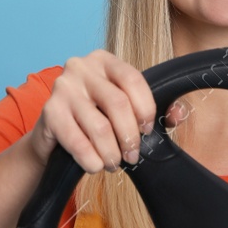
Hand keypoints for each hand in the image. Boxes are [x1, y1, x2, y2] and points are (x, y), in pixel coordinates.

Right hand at [28, 49, 186, 172]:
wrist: (52, 135)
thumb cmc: (95, 118)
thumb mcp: (123, 108)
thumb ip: (153, 109)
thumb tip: (178, 114)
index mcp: (104, 61)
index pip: (133, 79)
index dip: (145, 108)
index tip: (147, 130)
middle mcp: (81, 67)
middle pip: (118, 104)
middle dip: (130, 136)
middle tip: (133, 156)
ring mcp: (62, 88)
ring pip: (99, 126)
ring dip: (111, 153)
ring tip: (114, 164)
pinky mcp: (49, 112)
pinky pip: (78, 141)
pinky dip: (91, 159)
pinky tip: (96, 166)